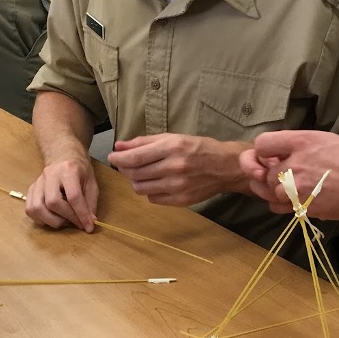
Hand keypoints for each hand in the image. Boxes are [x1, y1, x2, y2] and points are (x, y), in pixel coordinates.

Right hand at [24, 156, 98, 231]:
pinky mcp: (31, 189)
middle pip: (52, 202)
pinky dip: (40, 219)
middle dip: (66, 218)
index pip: (73, 197)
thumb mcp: (91, 183)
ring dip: (51, 221)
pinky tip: (51, 218)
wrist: (64, 156)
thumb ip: (91, 203)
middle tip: (76, 223)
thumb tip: (90, 222)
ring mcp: (38, 181)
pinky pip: (29, 209)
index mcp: (68, 170)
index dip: (81, 215)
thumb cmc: (80, 171)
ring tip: (63, 221)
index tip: (88, 227)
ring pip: (36, 207)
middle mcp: (50, 174)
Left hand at [108, 134, 247, 205]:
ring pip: (141, 188)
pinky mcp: (181, 200)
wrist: (225, 167)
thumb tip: (119, 146)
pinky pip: (153, 198)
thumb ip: (144, 142)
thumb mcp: (173, 138)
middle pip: (135, 174)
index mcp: (172, 148)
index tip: (113, 157)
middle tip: (125, 165)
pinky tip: (156, 182)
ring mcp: (178, 186)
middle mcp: (174, 167)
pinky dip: (149, 190)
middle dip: (125, 169)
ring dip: (135, 181)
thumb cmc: (199, 148)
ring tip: (142, 174)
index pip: (135, 157)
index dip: (118, 159)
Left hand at [239, 130, 338, 219]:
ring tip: (290, 186)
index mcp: (302, 142)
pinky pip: (277, 206)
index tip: (271, 156)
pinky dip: (279, 203)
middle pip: (264, 172)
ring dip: (275, 189)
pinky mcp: (302, 207)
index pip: (262, 144)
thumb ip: (301, 145)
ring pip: (268, 191)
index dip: (262, 151)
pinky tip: (292, 199)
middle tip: (286, 174)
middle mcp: (295, 165)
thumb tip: (284, 153)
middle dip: (271, 174)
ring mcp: (297, 189)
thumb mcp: (328, 139)